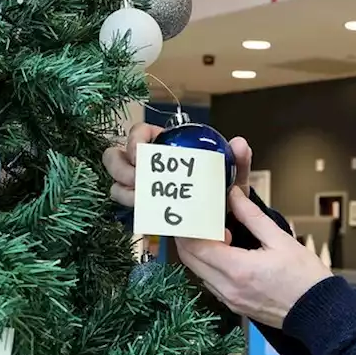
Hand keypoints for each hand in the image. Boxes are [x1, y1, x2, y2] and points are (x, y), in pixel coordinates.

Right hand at [102, 122, 252, 208]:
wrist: (222, 221)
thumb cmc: (223, 191)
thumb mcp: (233, 176)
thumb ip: (238, 160)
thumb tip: (239, 144)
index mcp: (167, 145)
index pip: (139, 133)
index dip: (133, 140)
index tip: (141, 156)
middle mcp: (149, 163)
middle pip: (116, 157)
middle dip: (122, 169)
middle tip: (139, 182)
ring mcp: (141, 185)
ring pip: (116, 182)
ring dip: (124, 190)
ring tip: (141, 200)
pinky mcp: (141, 206)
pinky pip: (124, 203)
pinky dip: (130, 205)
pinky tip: (144, 210)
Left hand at [175, 187, 332, 328]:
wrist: (317, 311)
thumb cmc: (305, 278)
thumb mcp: (280, 240)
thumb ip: (252, 217)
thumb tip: (234, 197)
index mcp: (237, 269)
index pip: (196, 246)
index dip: (191, 227)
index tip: (196, 212)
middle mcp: (227, 287)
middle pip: (190, 259)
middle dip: (190, 237)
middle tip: (202, 219)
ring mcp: (229, 299)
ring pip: (198, 271)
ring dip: (200, 252)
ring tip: (220, 235)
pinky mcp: (234, 305)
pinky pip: (211, 282)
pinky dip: (211, 265)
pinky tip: (228, 254)